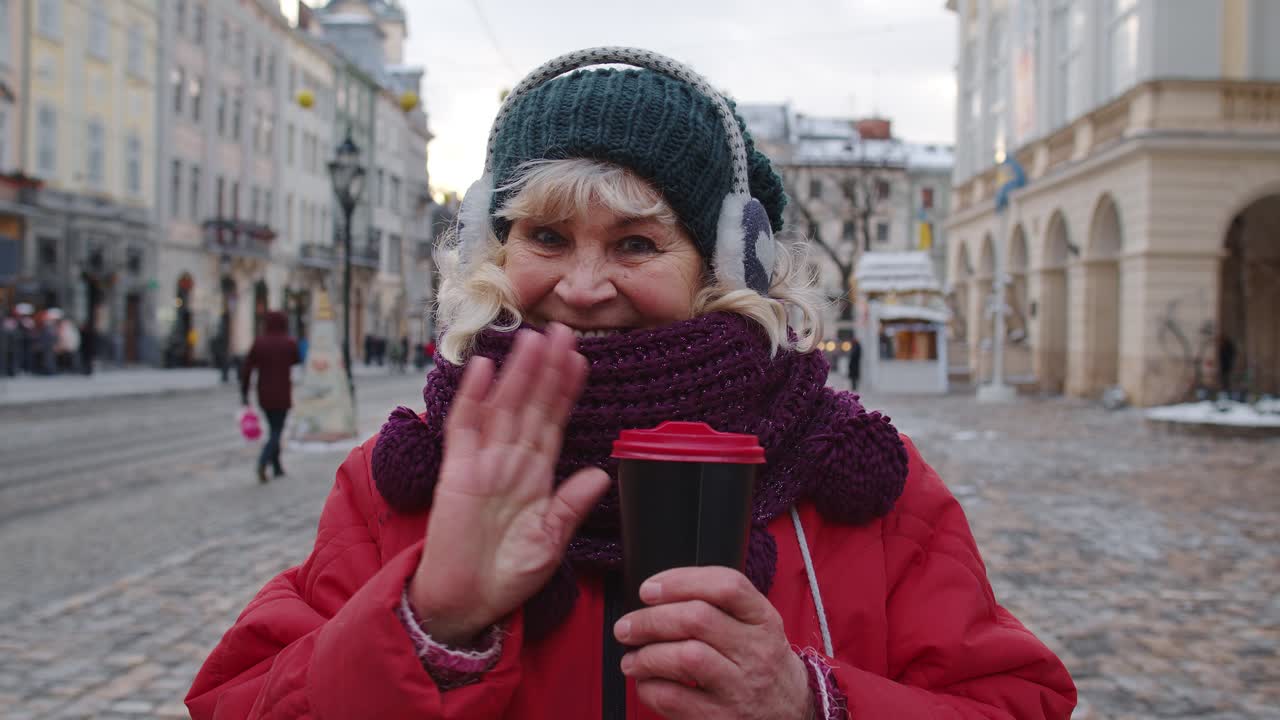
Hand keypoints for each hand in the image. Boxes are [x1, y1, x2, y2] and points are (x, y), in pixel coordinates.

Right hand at [408, 324, 610, 644]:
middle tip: (562, 332)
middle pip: (531, 405)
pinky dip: (474, 397)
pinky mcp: (456, 472)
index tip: (581, 360)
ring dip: (518, 373)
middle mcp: (511, 461)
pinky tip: (485, 370)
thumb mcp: (550, 542)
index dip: (566, 391)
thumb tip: (600, 475)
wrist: (466, 602)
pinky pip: (465, 427)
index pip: (554, 422)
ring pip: (503, 407)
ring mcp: (482, 462)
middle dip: (546, 369)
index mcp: (536, 475)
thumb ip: (571, 507)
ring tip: (532, 339)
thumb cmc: (508, 574)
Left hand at [614, 567, 813, 719]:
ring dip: (647, 655)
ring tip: (632, 658)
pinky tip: (646, 683)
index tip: (649, 589)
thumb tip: (657, 595)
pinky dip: (650, 688)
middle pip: (697, 619)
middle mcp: (756, 651)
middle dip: (650, 619)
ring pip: (686, 657)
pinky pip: (674, 698)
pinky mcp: (720, 719)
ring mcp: (740, 687)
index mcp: (763, 620)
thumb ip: (719, 604)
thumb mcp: (757, 625)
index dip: (680, 581)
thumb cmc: (761, 662)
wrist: (791, 712)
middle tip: (627, 626)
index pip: (727, 585)